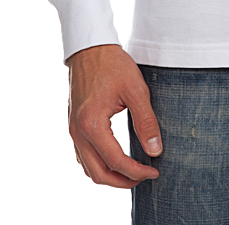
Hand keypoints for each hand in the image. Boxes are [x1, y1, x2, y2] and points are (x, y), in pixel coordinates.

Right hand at [66, 43, 161, 188]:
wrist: (89, 47)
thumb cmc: (112, 64)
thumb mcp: (135, 89)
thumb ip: (146, 122)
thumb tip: (156, 150)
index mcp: (92, 124)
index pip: (115, 162)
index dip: (136, 171)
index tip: (154, 171)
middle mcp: (78, 132)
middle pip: (98, 174)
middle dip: (122, 181)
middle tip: (144, 177)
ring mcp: (73, 130)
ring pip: (88, 168)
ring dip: (109, 175)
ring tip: (132, 171)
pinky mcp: (74, 125)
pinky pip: (83, 156)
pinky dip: (99, 164)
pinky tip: (115, 159)